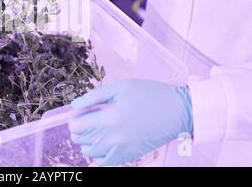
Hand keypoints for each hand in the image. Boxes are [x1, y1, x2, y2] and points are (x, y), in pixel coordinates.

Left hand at [69, 79, 192, 165]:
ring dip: (87, 142)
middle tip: (86, 119)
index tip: (79, 113)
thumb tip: (75, 105)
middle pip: (81, 140)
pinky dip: (98, 156)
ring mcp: (122, 149)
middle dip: (78, 130)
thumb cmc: (150, 95)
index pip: (77, 126)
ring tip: (94, 130)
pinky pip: (104, 163)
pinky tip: (102, 144)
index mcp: (110, 118)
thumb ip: (95, 96)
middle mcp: (114, 137)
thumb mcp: (121, 87)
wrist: (177, 111)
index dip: (74, 119)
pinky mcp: (129, 156)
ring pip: (90, 153)